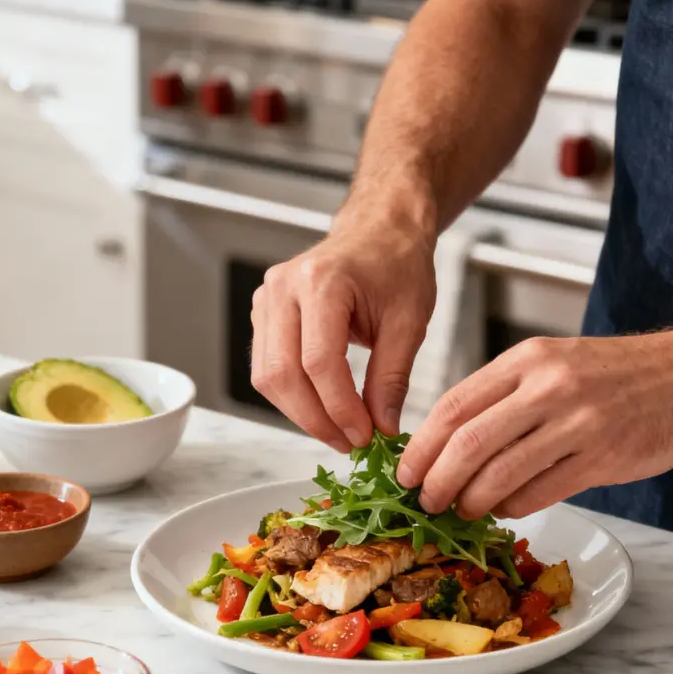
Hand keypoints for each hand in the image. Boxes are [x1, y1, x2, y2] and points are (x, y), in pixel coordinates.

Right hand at [251, 200, 435, 451]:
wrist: (379, 231)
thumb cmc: (397, 265)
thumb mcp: (409, 321)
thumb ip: (392, 377)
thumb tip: (381, 428)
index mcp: (322, 281)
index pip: (319, 361)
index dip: (339, 407)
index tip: (364, 435)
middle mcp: (283, 288)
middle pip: (283, 374)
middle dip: (316, 419)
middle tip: (349, 442)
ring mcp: (266, 299)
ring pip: (267, 377)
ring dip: (301, 414)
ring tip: (338, 430)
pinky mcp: (262, 313)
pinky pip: (267, 368)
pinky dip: (293, 396)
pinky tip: (322, 408)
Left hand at [397, 329, 672, 519]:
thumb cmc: (613, 372)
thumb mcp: (551, 363)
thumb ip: (501, 396)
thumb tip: (447, 444)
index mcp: (526, 360)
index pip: (454, 406)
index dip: (421, 446)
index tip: (404, 471)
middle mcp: (548, 387)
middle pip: (467, 443)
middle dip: (436, 480)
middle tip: (426, 500)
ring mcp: (577, 422)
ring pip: (500, 474)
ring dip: (471, 501)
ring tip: (461, 511)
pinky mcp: (602, 457)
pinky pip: (540, 492)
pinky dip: (513, 506)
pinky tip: (505, 508)